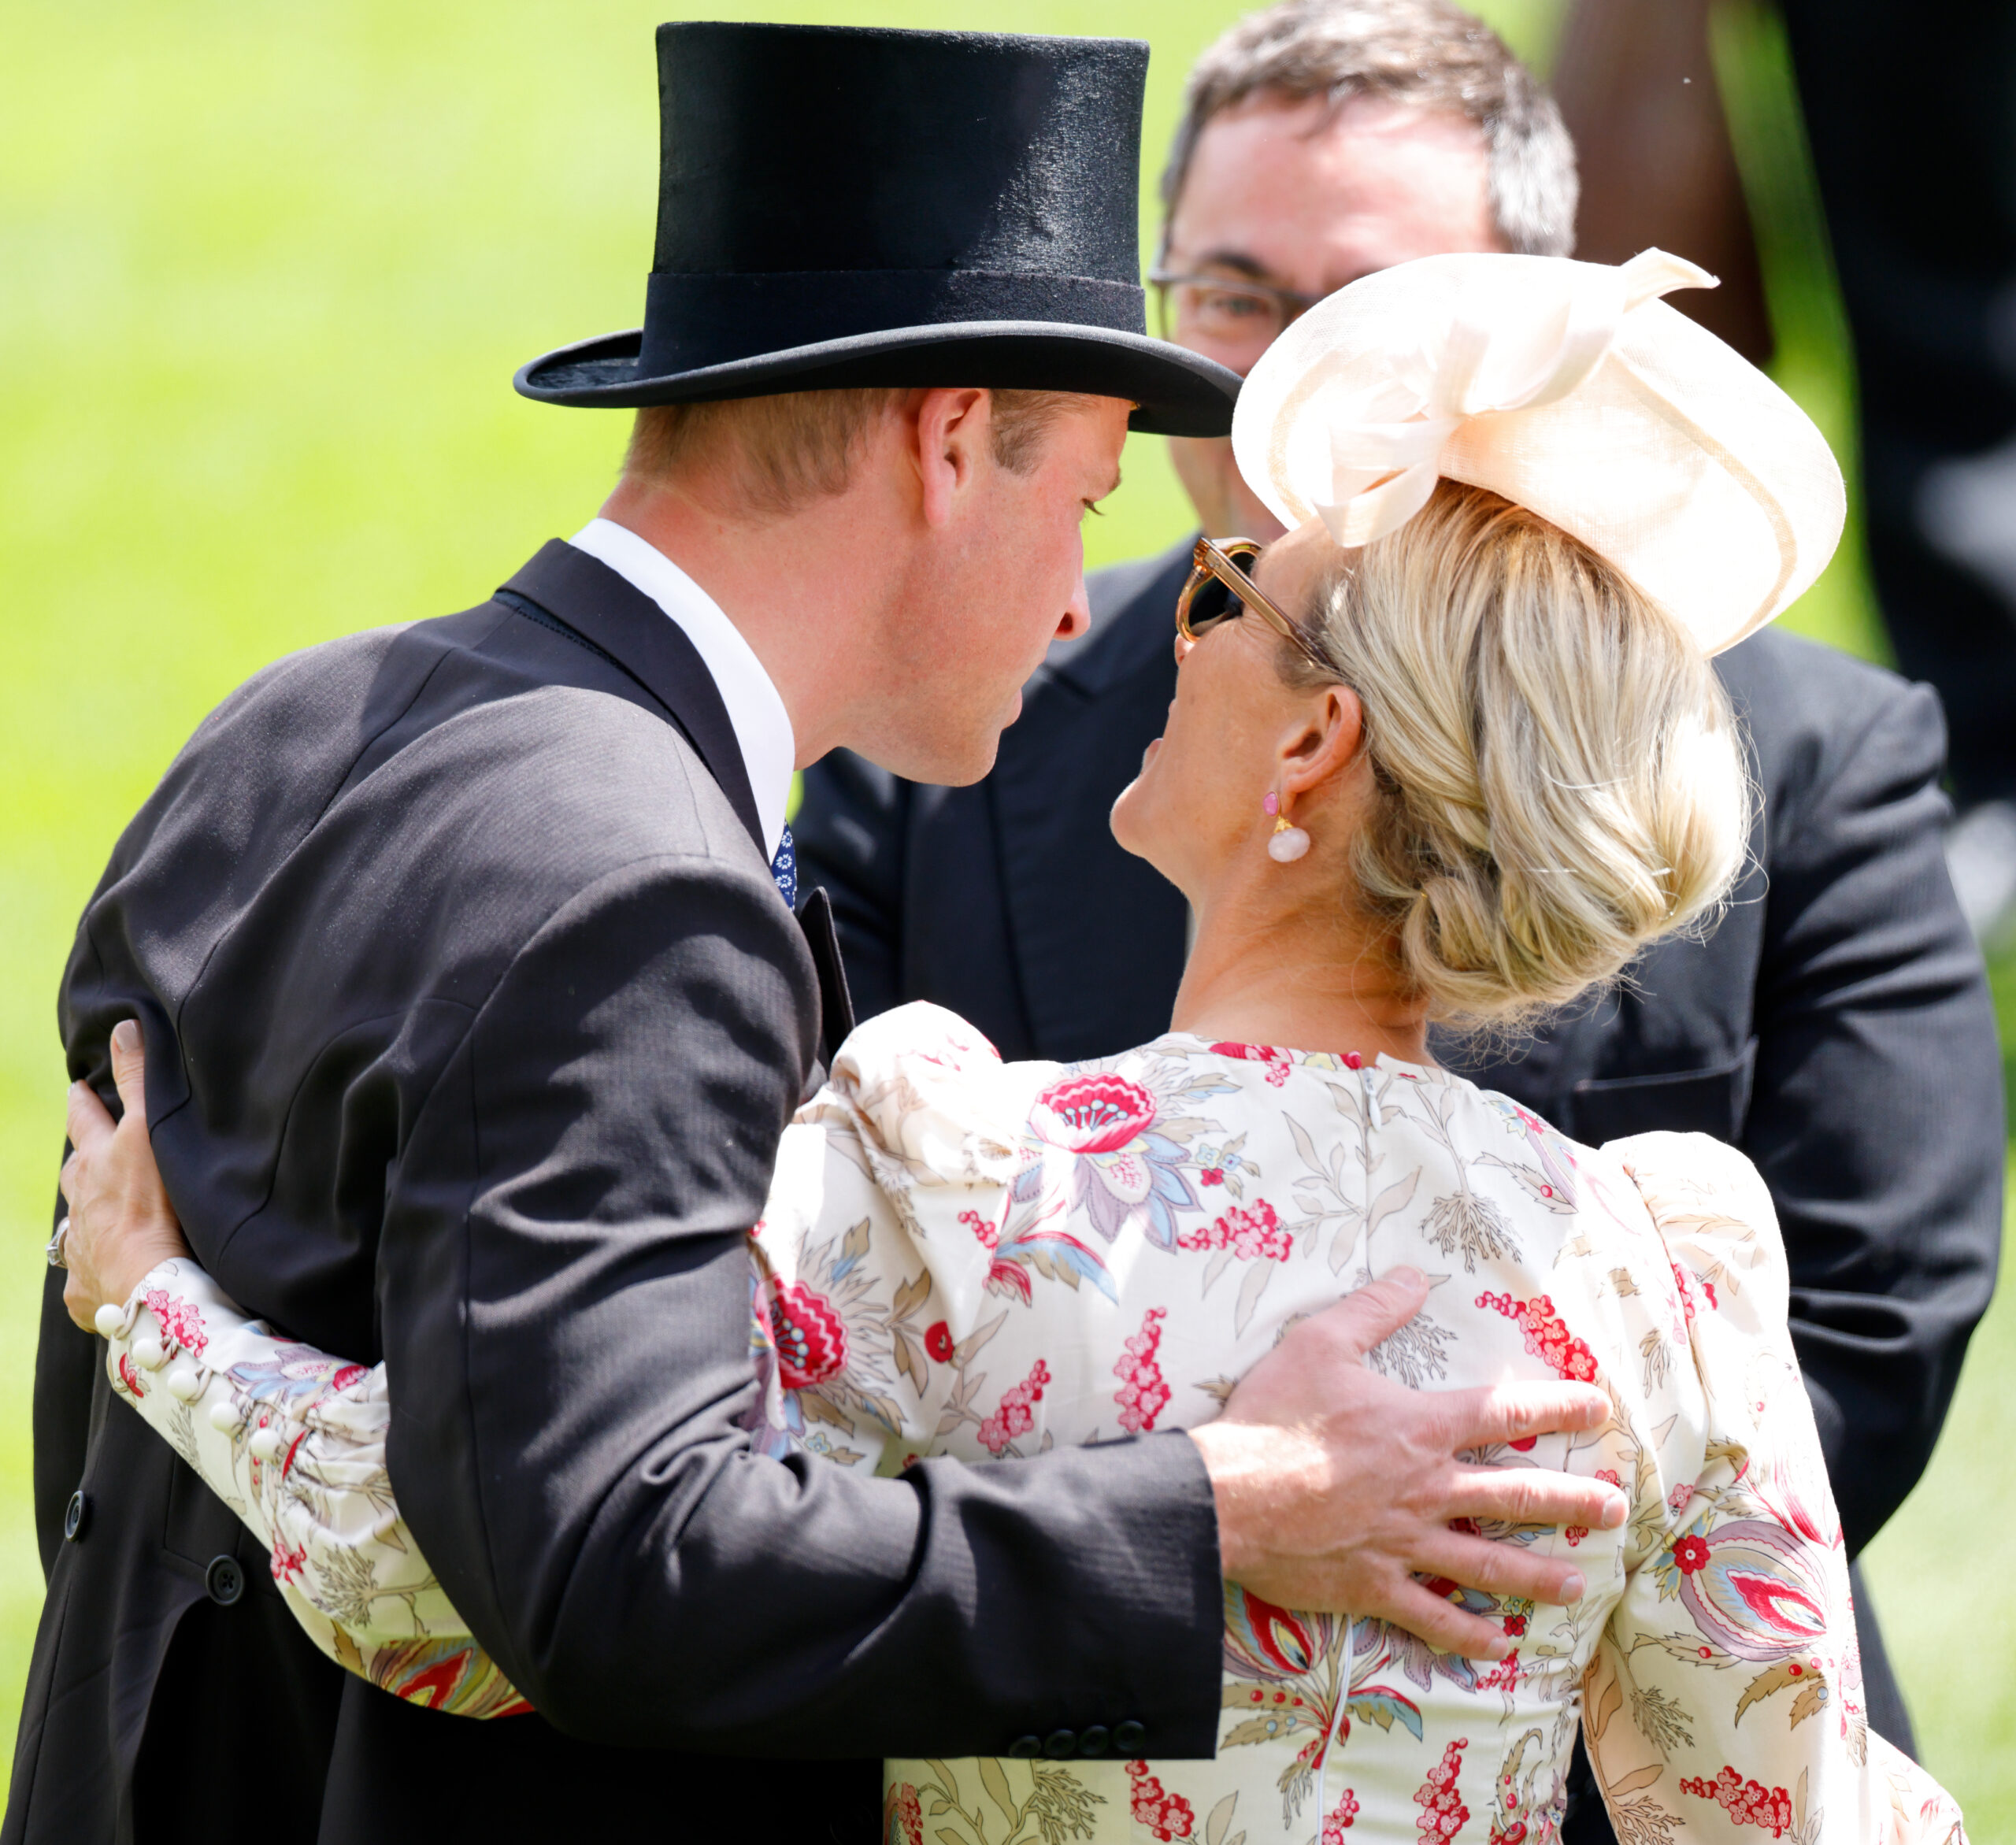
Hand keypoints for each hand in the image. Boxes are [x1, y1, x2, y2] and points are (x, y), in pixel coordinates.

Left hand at [58, 1020, 191, 1332]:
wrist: (148, 1281)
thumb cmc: (155, 1203)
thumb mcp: (150, 1129)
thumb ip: (137, 1080)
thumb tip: (123, 1029)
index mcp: (95, 1160)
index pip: (84, 1120)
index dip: (83, 1102)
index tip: (80, 1089)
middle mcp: (79, 1202)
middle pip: (75, 1173)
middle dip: (83, 1159)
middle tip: (90, 1151)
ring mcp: (79, 1248)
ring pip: (76, 1224)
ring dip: (88, 1216)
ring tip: (100, 1216)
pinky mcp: (86, 1290)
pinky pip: (87, 1278)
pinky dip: (96, 1273)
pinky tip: (108, 1276)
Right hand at [1188, 1267, 1624, 1658]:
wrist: (1228, 1497)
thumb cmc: (1273, 1417)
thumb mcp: (1318, 1343)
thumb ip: (1373, 1309)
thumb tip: (1415, 1275)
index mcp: (1418, 1428)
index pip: (1503, 1413)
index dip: (1556, 1408)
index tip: (1597, 1410)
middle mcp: (1427, 1489)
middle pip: (1517, 1495)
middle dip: (1572, 1502)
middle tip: (1615, 1510)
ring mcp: (1405, 1544)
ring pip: (1488, 1563)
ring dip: (1538, 1574)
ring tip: (1578, 1583)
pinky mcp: (1375, 1586)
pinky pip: (1434, 1617)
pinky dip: (1469, 1634)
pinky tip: (1499, 1645)